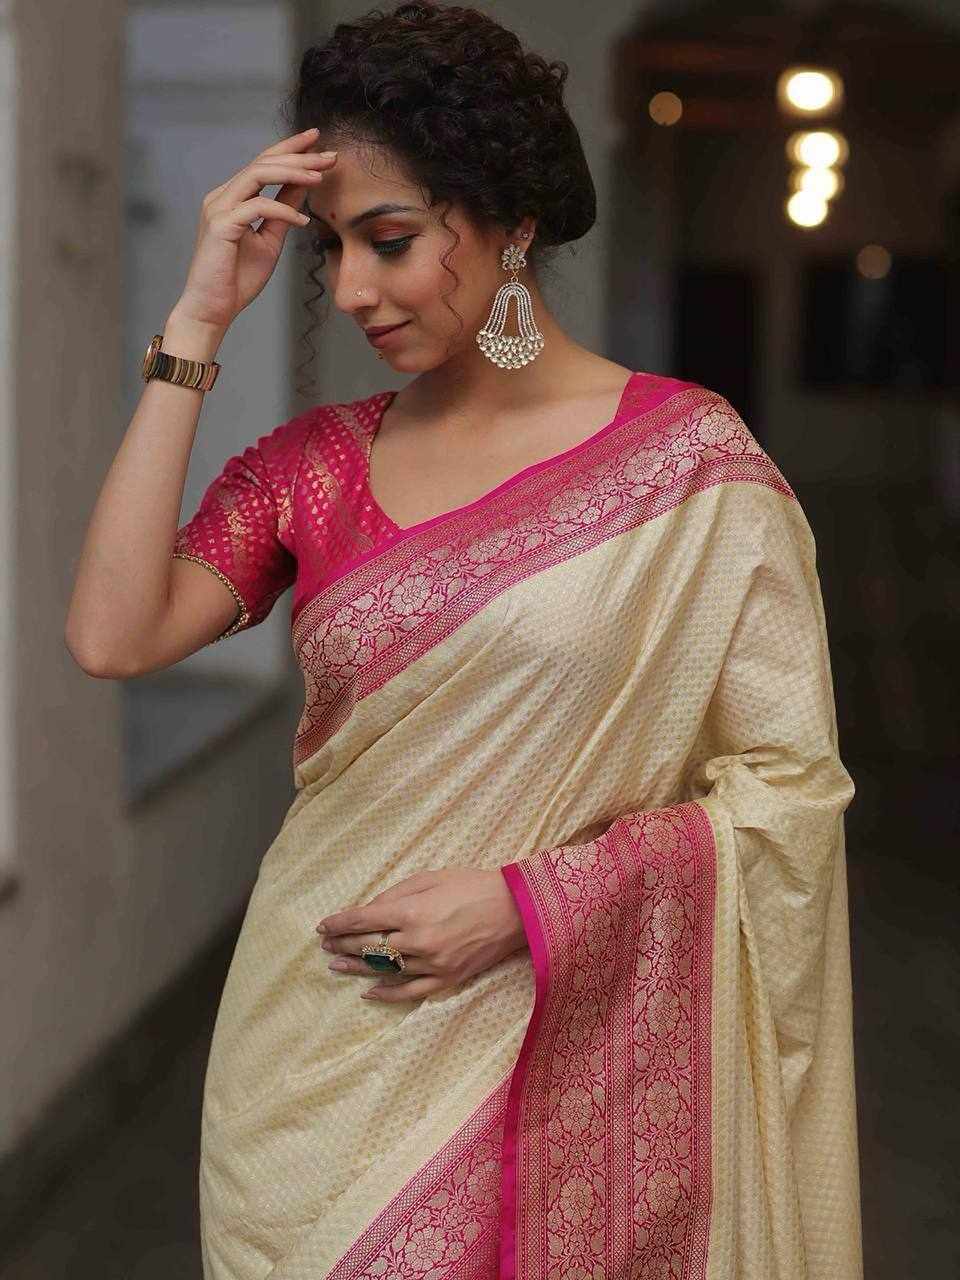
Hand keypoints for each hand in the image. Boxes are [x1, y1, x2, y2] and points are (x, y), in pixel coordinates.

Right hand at [174, 126, 336, 329]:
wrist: (213, 309)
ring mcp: (218, 208)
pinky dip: (283, 210)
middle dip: (298, 156)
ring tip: (319, 178)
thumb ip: (283, 211)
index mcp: (233, 198)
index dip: (290, 148)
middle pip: (262, 163)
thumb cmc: (237, 278)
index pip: (263, 163)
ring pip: (257, 175)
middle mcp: (223, 197)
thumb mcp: (270, 239)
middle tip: (328, 156)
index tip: (318, 142)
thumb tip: (303, 188)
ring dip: (292, 173)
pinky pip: (257, 207)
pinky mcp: (220, 225)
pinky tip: (302, 220)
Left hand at [316, 868, 528, 1002]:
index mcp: (412, 912)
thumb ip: (396, 894)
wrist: (515, 909)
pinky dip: (387, 994)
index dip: (340, 923)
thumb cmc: (471, 885)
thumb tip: (369, 910)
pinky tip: (369, 992)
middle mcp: (418, 941)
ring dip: (357, 968)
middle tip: (326, 944)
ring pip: (385, 970)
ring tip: (336, 965)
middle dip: (343, 944)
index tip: (324, 925)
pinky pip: (410, 992)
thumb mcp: (430, 878)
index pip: (364, 920)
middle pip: (370, 947)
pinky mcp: (447, 979)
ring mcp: (433, 964)